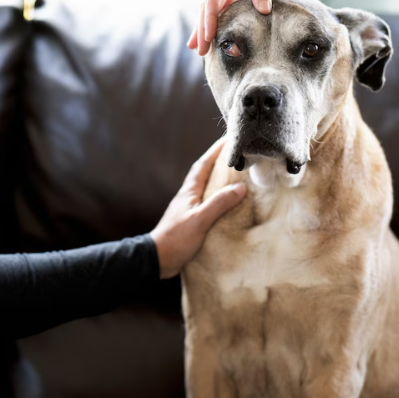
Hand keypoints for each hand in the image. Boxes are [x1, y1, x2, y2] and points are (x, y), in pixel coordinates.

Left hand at [150, 140, 245, 278]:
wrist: (158, 259)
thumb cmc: (176, 238)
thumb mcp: (200, 220)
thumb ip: (219, 203)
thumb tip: (240, 187)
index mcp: (189, 191)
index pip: (204, 164)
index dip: (216, 151)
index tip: (229, 138)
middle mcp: (189, 196)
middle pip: (205, 173)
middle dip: (220, 162)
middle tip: (237, 153)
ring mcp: (189, 208)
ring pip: (207, 188)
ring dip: (220, 180)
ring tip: (237, 175)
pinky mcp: (191, 220)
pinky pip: (209, 203)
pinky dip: (219, 198)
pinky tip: (228, 204)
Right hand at [188, 0, 303, 55]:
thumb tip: (262, 12)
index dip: (208, 21)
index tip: (206, 39)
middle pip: (208, 5)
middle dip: (203, 28)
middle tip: (198, 51)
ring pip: (215, 6)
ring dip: (209, 25)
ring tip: (201, 46)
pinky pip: (228, 2)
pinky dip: (223, 17)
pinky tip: (218, 30)